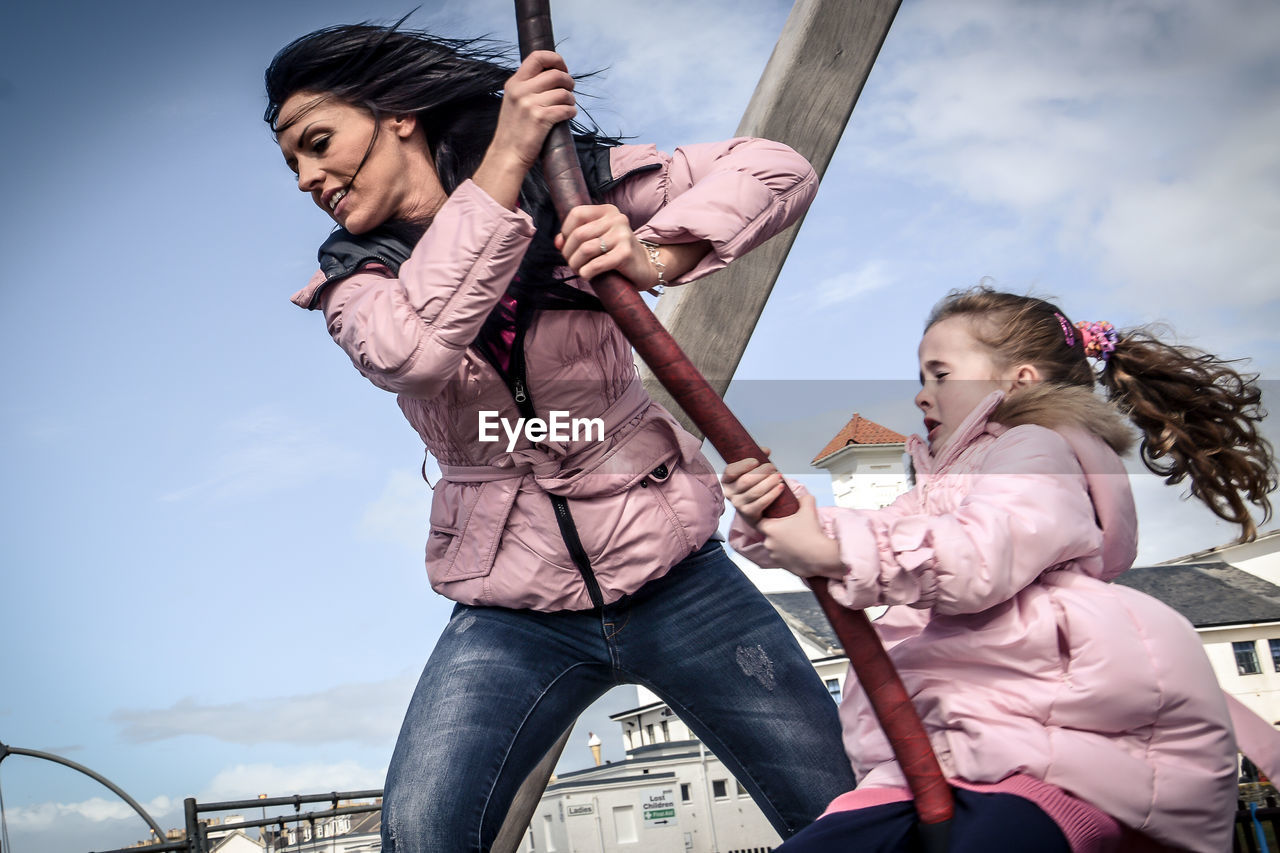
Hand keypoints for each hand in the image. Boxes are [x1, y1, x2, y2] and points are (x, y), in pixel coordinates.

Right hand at [473, 51, 575, 208]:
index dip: (555, 59)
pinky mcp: (540, 119)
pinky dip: (571, 111)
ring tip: (568, 105)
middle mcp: (521, 90)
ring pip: (563, 92)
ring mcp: (530, 104)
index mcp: (514, 83)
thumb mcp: (513, 101)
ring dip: (571, 99)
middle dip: (568, 82)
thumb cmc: (514, 130)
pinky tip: (568, 115)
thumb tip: (552, 75)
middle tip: (570, 90)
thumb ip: (527, 87)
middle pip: (555, 74)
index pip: (537, 57)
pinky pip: (565, 108)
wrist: (507, 155)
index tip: (562, 69)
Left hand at [556, 204, 655, 287]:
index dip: (565, 231)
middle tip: (572, 263)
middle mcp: (617, 219)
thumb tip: (558, 242)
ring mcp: (623, 235)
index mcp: (608, 211)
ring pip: (586, 249)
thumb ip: (576, 237)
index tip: (567, 245)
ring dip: (576, 264)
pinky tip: (587, 275)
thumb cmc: (616, 253)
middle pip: (579, 234)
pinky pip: (597, 263)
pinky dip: (587, 272)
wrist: (644, 267)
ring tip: (579, 270)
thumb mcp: (597, 239)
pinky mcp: (625, 253)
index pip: (577, 213)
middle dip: (569, 252)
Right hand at [721, 450, 785, 527]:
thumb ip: (757, 458)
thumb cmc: (753, 485)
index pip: (731, 471)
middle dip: (762, 472)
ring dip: (770, 482)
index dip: (743, 465)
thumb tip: (766, 451)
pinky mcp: (748, 513)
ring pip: (755, 491)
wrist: (756, 508)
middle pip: (746, 481)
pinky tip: (781, 487)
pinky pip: (762, 502)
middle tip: (773, 468)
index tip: (756, 461)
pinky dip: (773, 494)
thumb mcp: (752, 471)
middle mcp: (729, 493)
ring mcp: (738, 504)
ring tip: (779, 476)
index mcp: (727, 480)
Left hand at [757, 492, 843, 579]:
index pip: (759, 521)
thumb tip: (802, 496)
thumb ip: (804, 499)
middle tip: (789, 528)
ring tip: (796, 541)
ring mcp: (774, 556)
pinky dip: (788, 555)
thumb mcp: (809, 509)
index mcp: (770, 528)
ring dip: (781, 544)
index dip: (767, 518)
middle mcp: (768, 543)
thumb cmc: (812, 533)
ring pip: (774, 548)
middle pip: (768, 535)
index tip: (775, 518)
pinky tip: (798, 551)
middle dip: (777, 532)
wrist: (821, 556)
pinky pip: (781, 558)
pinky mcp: (782, 566)